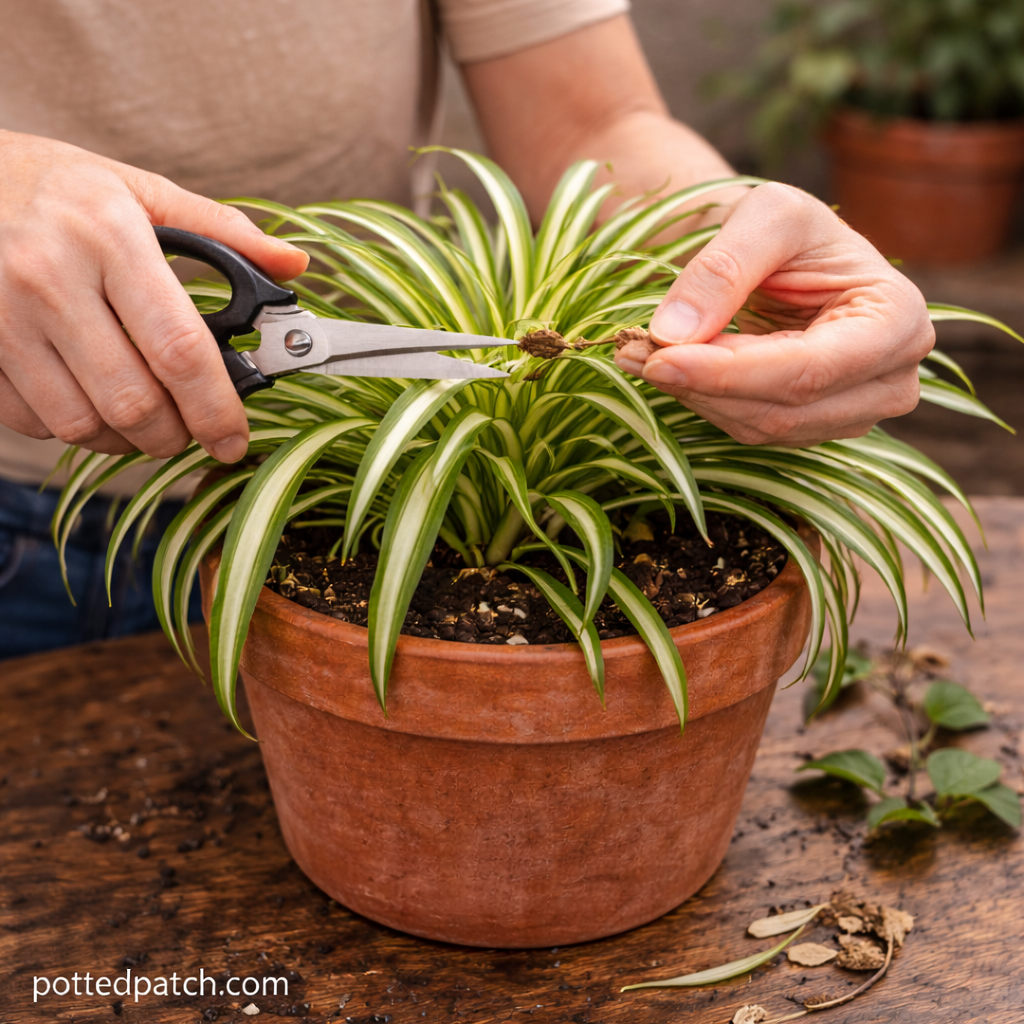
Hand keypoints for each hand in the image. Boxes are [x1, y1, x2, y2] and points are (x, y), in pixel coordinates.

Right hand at [0, 131, 307, 461]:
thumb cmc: (56, 187)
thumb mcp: (138, 190)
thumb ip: (223, 230)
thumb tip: (295, 265)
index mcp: (107, 235)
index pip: (179, 348)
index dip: (216, 408)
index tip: (234, 439)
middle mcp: (49, 277)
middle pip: (133, 402)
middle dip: (174, 435)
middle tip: (189, 431)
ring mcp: (1, 316)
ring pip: (81, 424)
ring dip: (125, 440)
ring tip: (144, 419)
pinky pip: (32, 421)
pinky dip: (72, 427)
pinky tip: (88, 399)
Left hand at [614, 182, 934, 446]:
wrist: (788, 254)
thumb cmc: (786, 228)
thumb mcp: (763, 214)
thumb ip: (721, 267)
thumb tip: (672, 334)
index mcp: (897, 319)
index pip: (807, 369)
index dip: (728, 372)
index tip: (657, 357)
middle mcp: (890, 378)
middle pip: (783, 408)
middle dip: (701, 383)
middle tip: (632, 350)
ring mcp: (856, 412)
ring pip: (761, 426)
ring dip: (693, 395)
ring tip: (638, 351)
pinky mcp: (815, 426)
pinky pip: (749, 428)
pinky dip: (702, 400)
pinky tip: (667, 368)